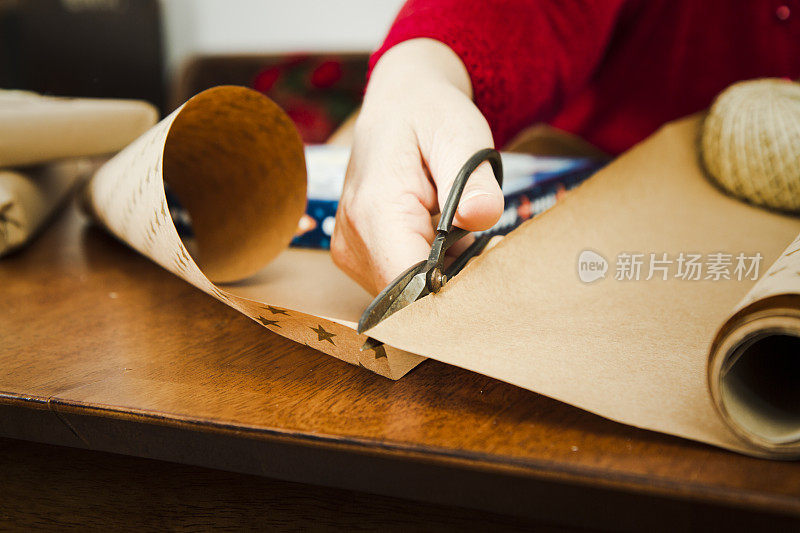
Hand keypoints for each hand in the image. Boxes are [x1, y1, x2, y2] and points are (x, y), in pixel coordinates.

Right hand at [332, 39, 502, 294]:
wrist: (397, 105)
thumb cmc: (430, 116)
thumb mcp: (460, 134)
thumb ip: (472, 178)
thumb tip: (483, 215)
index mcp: (375, 210)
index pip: (409, 285)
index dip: (454, 291)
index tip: (491, 268)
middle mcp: (352, 239)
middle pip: (410, 297)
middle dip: (454, 284)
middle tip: (488, 244)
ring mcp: (350, 251)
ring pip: (405, 295)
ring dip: (443, 277)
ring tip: (464, 235)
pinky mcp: (356, 256)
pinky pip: (397, 283)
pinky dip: (429, 271)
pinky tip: (446, 241)